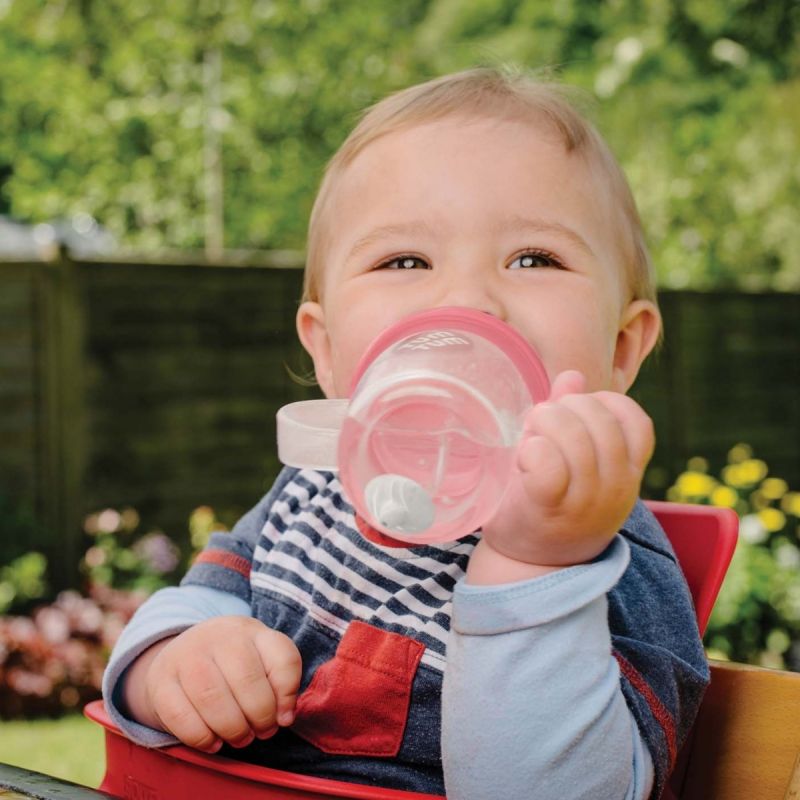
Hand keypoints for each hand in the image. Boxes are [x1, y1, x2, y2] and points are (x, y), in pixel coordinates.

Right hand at [122, 616, 301, 752]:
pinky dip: (202, 738)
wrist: (182, 653)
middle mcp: (219, 636)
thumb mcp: (262, 660)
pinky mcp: (160, 681)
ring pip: (213, 698)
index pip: (282, 657)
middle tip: (261, 732)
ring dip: (233, 729)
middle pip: (247, 680)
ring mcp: (186, 655)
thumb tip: (285, 717)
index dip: (288, 694)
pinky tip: (213, 742)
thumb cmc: (232, 664)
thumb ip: (281, 683)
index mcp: (251, 630)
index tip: (284, 717)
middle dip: (260, 717)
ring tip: (240, 738)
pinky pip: (181, 717)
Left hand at [471, 371, 653, 581]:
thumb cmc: (553, 502)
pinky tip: (523, 457)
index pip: (635, 420)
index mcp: (628, 471)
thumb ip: (574, 416)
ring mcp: (586, 500)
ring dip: (543, 424)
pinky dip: (532, 449)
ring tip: (529, 437)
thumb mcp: (574, 460)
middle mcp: (616, 486)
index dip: (603, 403)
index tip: (575, 414)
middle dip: (564, 408)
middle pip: (599, 420)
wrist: (531, 563)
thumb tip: (573, 376)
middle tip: (540, 423)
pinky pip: (548, 464)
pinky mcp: (549, 507)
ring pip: (573, 437)